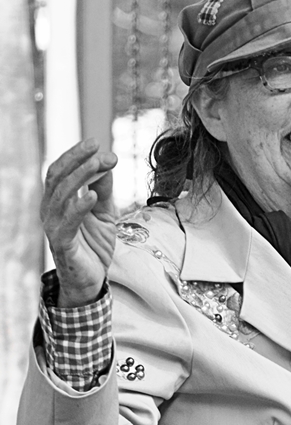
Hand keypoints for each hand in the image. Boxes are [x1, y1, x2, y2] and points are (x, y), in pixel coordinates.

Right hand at [42, 140, 117, 306]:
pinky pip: (69, 222)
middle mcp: (50, 210)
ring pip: (62, 195)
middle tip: (97, 147)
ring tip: (98, 164)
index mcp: (57, 200)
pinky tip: (92, 196)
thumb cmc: (94, 246)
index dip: (76, 155)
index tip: (97, 144)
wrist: (91, 281)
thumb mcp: (104, 214)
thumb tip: (107, 164)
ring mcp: (54, 226)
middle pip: (58, 177)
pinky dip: (80, 207)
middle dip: (77, 159)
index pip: (61, 170)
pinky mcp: (63, 243)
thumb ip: (104, 190)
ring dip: (81, 177)